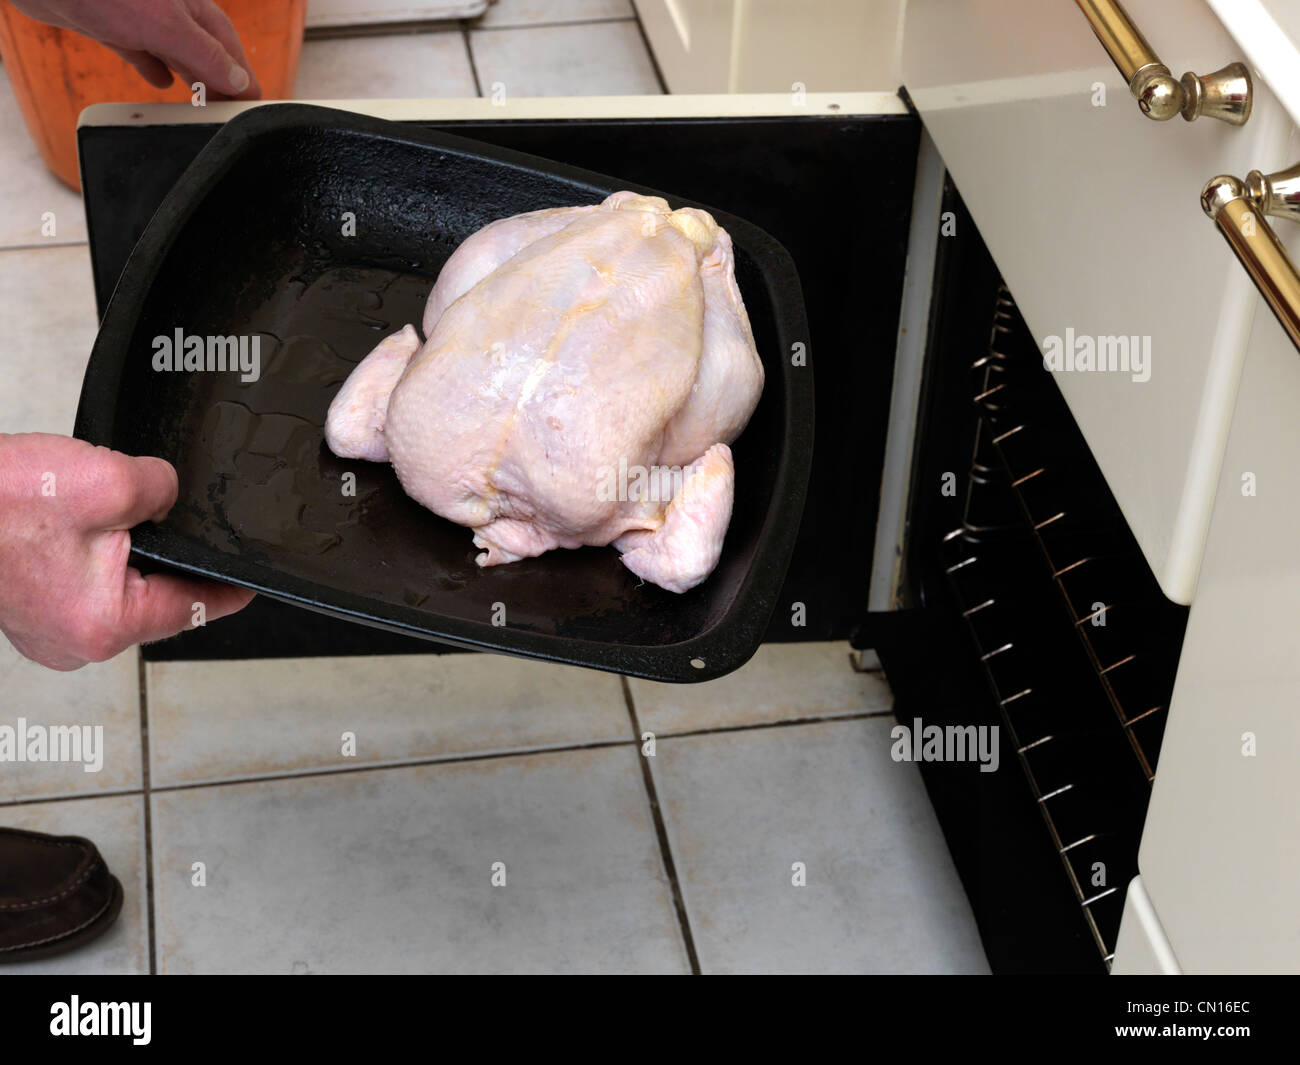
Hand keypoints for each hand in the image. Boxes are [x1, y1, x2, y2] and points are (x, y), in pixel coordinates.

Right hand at [0, 433, 254, 669]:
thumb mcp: (107, 482)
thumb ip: (162, 490)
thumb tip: (170, 495)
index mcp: (106, 623)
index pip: (194, 607)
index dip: (227, 588)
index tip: (250, 583)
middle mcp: (76, 641)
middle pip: (154, 596)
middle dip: (158, 551)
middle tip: (137, 511)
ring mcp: (48, 630)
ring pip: (113, 586)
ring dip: (115, 548)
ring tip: (84, 515)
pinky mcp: (29, 612)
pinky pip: (78, 582)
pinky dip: (82, 552)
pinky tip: (65, 524)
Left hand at [6, 0, 261, 97]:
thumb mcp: (168, 28)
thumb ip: (206, 56)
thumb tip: (239, 81)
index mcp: (193, 10)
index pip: (231, 50)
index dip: (244, 80)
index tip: (255, 108)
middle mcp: (171, 13)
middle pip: (208, 53)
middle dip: (222, 83)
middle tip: (231, 115)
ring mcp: (141, 20)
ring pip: (179, 55)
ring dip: (194, 79)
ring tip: (204, 105)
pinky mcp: (112, 28)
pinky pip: (144, 54)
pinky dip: (155, 71)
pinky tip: (159, 84)